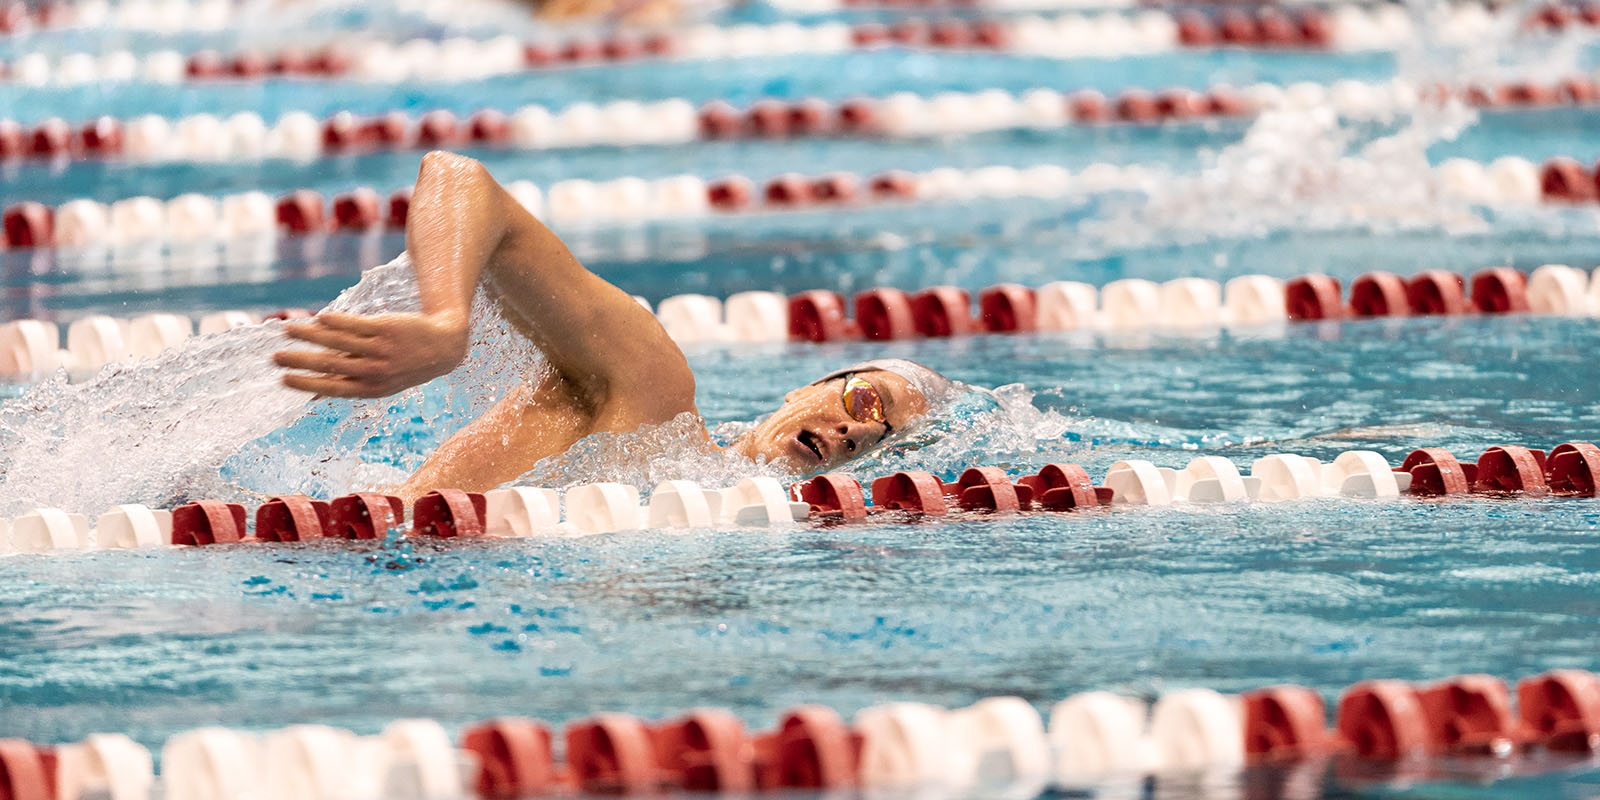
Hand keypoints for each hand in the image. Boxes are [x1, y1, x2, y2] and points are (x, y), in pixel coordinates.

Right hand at [273, 312, 468, 397]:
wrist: (442, 348)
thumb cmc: (403, 366)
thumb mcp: (380, 382)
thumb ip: (347, 383)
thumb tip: (312, 395)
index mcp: (370, 388)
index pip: (332, 388)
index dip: (308, 385)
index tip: (283, 380)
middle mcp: (375, 371)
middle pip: (331, 365)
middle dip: (301, 361)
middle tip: (275, 357)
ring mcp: (381, 349)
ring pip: (340, 342)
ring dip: (311, 335)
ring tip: (288, 329)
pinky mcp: (387, 328)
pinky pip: (357, 325)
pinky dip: (337, 321)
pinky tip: (320, 317)